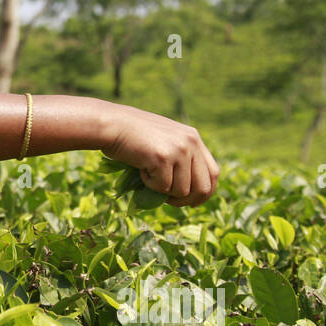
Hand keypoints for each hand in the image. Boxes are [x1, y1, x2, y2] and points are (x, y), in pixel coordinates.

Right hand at [101, 103, 219, 206]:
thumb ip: (180, 159)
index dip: (205, 192)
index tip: (192, 202)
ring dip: (163, 190)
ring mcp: (179, 150)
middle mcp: (191, 142)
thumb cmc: (132, 135)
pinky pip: (162, 187)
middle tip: (170, 202)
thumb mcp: (164, 141)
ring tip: (148, 172)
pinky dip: (149, 184)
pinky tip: (140, 168)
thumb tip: (188, 193)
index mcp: (193, 137)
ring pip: (182, 191)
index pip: (213, 173)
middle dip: (188, 201)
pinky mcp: (163, 158)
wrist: (111, 124)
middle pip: (203, 187)